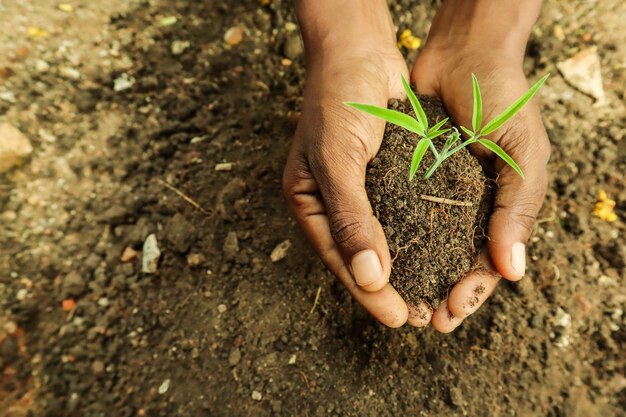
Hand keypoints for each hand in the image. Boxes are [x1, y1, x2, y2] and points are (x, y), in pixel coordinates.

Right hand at [283, 2, 429, 326]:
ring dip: (406, 269)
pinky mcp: (386, 177)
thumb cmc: (337, 98)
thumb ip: (351, 218)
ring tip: (431, 297)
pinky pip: (401, 215)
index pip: (339, 257)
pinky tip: (438, 256)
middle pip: (361, 255)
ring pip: (384, 240)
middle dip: (388, 288)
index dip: (367, 291)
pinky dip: (417, 237)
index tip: (396, 319)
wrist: (361, 49)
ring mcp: (362, 190)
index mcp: (309, 201)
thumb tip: (369, 277)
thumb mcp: (337, 160)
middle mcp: (334, 201)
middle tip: (418, 318)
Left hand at [410, 0, 549, 331]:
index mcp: (499, 211)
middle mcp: (463, 208)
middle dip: (434, 294)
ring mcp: (432, 193)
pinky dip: (389, 237)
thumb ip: (518, 210)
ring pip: (419, 246)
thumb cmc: (503, 101)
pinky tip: (377, 256)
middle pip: (448, 264)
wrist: (463, 53)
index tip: (448, 314)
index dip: (469, 293)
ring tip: (394, 299)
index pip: (485, 265)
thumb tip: (511, 271)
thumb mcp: (523, 155)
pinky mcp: (404, 176)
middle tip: (418, 320)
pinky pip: (395, 214)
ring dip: (409, 275)